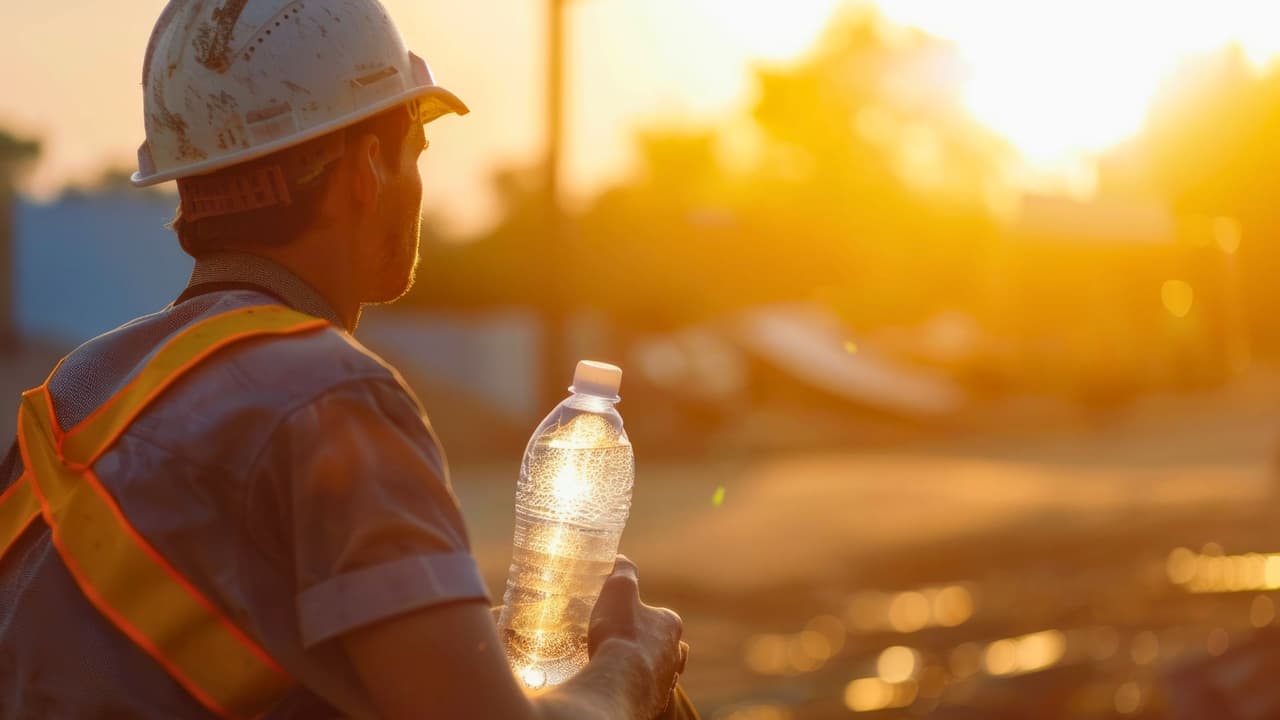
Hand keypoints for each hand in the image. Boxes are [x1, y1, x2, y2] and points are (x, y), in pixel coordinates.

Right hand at [588, 555, 688, 716]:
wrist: (618, 683)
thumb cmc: (621, 634)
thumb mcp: (618, 590)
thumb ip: (623, 572)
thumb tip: (621, 558)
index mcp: (671, 625)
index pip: (663, 617)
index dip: (643, 616)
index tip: (625, 619)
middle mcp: (675, 654)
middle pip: (662, 646)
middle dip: (644, 645)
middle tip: (619, 644)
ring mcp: (666, 681)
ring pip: (656, 671)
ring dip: (640, 668)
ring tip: (617, 667)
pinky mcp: (654, 703)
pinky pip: (645, 692)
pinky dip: (634, 688)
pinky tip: (618, 685)